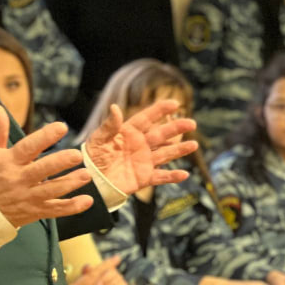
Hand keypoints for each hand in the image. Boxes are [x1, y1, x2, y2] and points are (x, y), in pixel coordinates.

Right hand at [0, 107, 93, 227]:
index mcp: (9, 161)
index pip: (28, 148)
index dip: (45, 137)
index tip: (61, 127)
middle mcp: (20, 179)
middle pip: (42, 170)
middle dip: (60, 163)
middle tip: (77, 155)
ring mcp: (28, 197)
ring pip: (52, 191)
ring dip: (70, 183)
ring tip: (86, 175)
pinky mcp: (35, 211)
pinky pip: (55, 210)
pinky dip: (72, 207)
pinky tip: (87, 200)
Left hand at [83, 100, 198, 194]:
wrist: (91, 181)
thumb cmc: (92, 158)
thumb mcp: (98, 139)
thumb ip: (109, 125)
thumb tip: (115, 107)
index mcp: (129, 132)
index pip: (147, 118)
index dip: (160, 110)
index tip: (175, 103)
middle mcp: (140, 145)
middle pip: (161, 134)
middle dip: (176, 128)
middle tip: (191, 123)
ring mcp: (144, 161)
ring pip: (166, 153)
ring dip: (179, 150)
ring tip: (194, 145)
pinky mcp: (144, 177)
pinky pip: (161, 177)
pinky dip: (172, 177)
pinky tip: (184, 175)